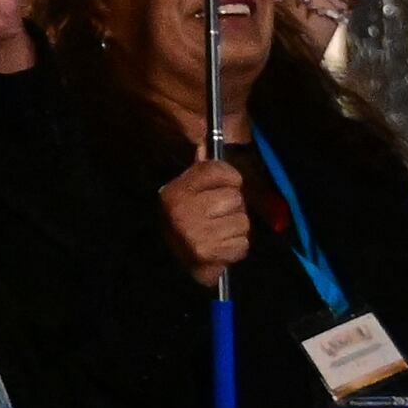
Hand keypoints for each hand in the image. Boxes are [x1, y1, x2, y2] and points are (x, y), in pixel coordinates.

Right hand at [158, 158, 252, 277]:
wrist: (165, 264)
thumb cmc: (181, 222)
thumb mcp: (183, 192)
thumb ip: (199, 171)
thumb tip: (206, 143)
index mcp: (177, 190)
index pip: (219, 171)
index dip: (229, 178)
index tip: (224, 187)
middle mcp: (183, 210)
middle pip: (236, 198)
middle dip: (232, 208)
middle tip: (218, 216)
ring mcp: (195, 234)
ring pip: (243, 222)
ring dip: (235, 230)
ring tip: (219, 234)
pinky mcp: (208, 255)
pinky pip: (242, 245)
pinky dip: (235, 248)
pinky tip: (221, 249)